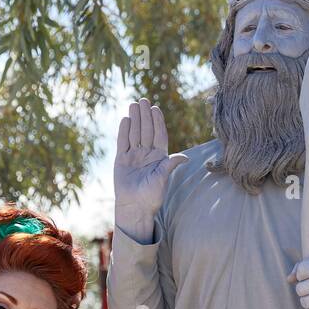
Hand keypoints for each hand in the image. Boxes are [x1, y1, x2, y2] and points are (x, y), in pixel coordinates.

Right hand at [114, 99, 187, 240]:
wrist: (134, 207)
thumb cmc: (151, 196)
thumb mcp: (163, 179)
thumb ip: (170, 165)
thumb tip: (186, 158)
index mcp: (159, 157)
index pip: (159, 135)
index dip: (157, 122)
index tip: (156, 109)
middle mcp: (147, 154)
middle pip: (146, 131)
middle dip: (145, 116)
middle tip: (144, 100)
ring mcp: (134, 156)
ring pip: (135, 134)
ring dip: (135, 119)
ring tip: (134, 104)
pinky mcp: (122, 160)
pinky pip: (123, 142)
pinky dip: (124, 131)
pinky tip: (126, 119)